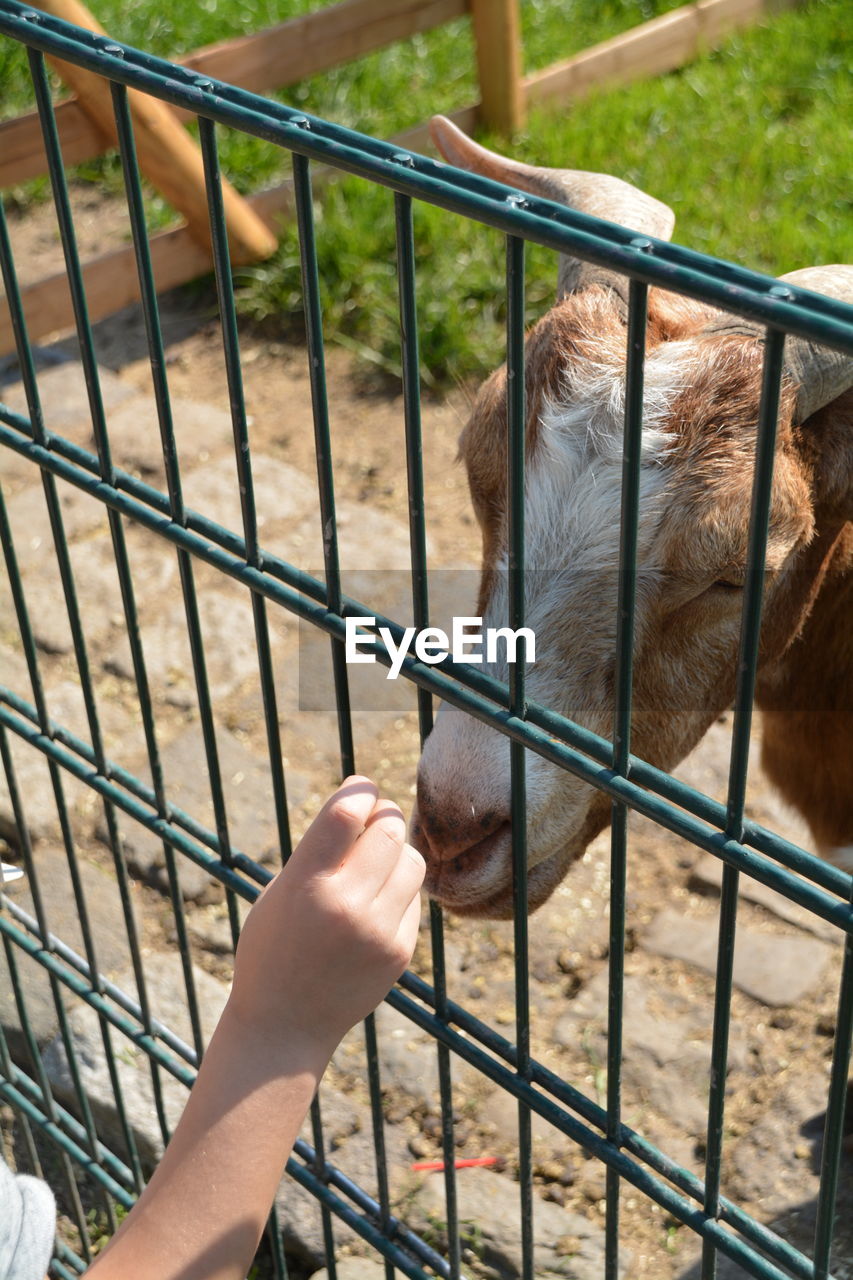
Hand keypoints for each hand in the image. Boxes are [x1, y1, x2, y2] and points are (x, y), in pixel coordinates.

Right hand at [228, 776, 424, 1056]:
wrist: (284, 1025)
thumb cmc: (273, 948)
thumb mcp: (279, 893)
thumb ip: (319, 853)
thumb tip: (366, 806)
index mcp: (305, 885)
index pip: (346, 813)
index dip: (360, 789)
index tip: (361, 786)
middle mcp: (346, 905)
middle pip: (389, 830)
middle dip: (383, 815)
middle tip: (372, 819)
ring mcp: (378, 930)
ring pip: (412, 860)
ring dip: (396, 851)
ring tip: (373, 863)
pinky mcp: (399, 951)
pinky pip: (413, 898)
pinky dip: (398, 890)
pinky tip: (373, 905)